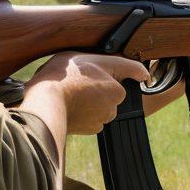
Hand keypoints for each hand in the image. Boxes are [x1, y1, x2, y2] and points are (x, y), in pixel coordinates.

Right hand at [27, 52, 149, 134]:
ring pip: (100, 105)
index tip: (91, 72)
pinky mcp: (88, 130)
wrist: (44, 103)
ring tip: (72, 91)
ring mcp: (100, 121)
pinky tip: (70, 103)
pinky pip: (91, 117)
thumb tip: (146, 74)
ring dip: (90, 99)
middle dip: (98, 87)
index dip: (104, 72)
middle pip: (109, 93)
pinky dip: (83, 111)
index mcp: (117, 91)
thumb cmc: (67, 76)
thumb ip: (124, 64)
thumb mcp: (96, 58)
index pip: (118, 79)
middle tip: (80, 79)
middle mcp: (112, 109)